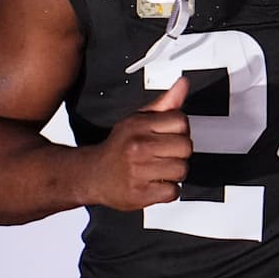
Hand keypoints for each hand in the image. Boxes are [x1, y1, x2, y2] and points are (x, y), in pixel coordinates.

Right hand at [79, 77, 191, 210]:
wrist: (93, 174)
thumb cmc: (119, 147)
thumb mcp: (138, 120)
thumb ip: (164, 104)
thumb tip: (183, 84)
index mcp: (139, 126)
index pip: (181, 121)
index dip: (179, 130)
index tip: (169, 136)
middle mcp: (138, 146)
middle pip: (185, 147)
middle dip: (179, 153)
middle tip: (165, 155)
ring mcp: (139, 171)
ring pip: (181, 170)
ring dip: (175, 173)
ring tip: (160, 170)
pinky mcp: (140, 193)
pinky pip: (173, 192)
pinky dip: (168, 191)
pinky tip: (155, 183)